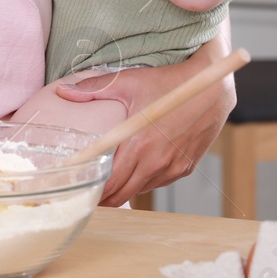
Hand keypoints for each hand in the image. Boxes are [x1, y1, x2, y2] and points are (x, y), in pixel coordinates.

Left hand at [53, 26, 236, 205]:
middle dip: (105, 196)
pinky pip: (158, 182)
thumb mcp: (129, 82)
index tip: (81, 189)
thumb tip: (64, 91)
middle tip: (90, 190)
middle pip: (123, 194)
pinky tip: (138, 166)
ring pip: (140, 189)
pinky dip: (145, 180)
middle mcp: (157, 162)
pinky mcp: (184, 168)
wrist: (212, 88)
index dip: (94, 191)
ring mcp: (172, 167)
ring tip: (112, 178)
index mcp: (139, 144)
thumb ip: (93, 89)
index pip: (110, 183)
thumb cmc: (169, 83)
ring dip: (125, 187)